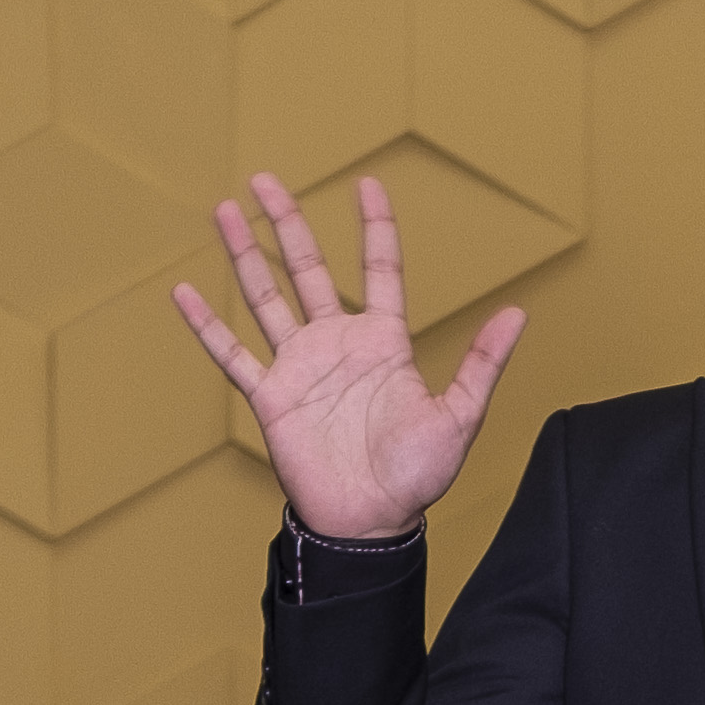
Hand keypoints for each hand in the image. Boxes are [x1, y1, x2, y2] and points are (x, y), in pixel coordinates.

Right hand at [173, 172, 522, 544]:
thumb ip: (482, 363)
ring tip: (226, 210)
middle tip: (265, 179)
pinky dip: (207, 324)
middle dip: (287, 223)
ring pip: (265, 297)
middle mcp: (337, 344)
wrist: (371, 524)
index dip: (375, 227)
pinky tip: (185, 291)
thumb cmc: (416, 478)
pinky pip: (232, 354)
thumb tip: (518, 314)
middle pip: (306, 267)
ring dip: (245, 254)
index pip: (378, 269)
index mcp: (383, 342)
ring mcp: (299, 367)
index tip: (367, 184)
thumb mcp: (459, 416)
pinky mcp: (271, 397)